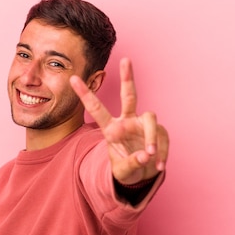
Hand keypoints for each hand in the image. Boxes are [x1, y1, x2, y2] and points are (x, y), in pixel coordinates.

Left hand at [70, 58, 168, 184]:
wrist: (142, 175)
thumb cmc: (127, 168)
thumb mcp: (122, 172)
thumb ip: (131, 163)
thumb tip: (145, 155)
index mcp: (112, 129)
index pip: (96, 109)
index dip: (85, 94)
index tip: (72, 79)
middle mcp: (128, 121)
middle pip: (129, 95)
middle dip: (128, 77)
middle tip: (126, 59)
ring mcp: (144, 124)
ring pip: (150, 119)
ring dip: (151, 137)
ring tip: (150, 155)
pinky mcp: (160, 131)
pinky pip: (162, 138)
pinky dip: (161, 153)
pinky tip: (158, 165)